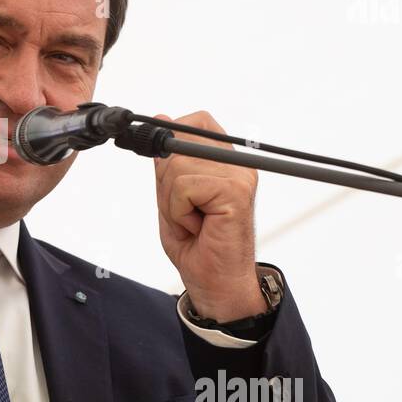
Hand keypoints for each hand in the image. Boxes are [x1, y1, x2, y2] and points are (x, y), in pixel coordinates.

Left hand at [154, 111, 265, 321]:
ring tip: (193, 221)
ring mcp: (240, 175)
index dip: (173, 143)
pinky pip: (184, 186)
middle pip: (176, 144)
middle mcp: (237, 163)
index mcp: (225, 160)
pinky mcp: (236, 191)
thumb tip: (160, 119)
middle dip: (166, 184)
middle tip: (186, 213)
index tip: (173, 179)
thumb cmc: (197, 244)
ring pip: (176, 166)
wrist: (215, 283)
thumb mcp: (171, 196)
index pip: (195, 122)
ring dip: (172, 202)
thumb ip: (167, 161)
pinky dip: (179, 211)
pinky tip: (198, 226)